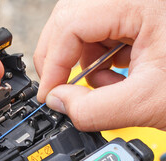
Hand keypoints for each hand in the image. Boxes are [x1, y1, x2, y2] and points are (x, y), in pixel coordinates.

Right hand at [34, 0, 165, 131]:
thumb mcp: (150, 101)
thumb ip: (94, 110)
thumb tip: (58, 103)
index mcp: (140, 0)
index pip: (70, 24)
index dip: (53, 64)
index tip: (50, 95)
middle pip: (69, 19)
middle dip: (62, 61)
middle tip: (64, 90)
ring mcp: (133, 1)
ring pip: (80, 26)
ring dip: (84, 61)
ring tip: (110, 84)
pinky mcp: (135, 10)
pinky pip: (99, 29)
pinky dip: (100, 56)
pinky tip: (121, 71)